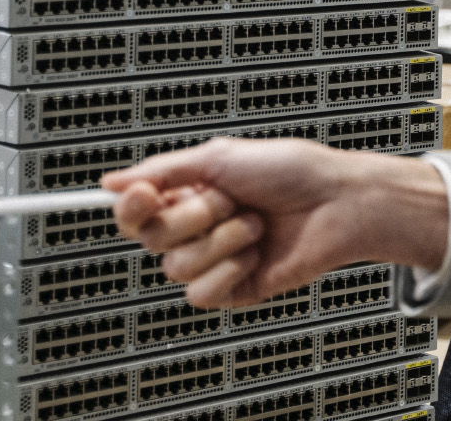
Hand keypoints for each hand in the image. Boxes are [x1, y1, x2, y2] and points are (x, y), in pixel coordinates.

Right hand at [102, 137, 450, 308]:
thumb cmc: (294, 172)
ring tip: (255, 224)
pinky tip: (256, 253)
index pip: (136, 210)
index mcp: (191, 193)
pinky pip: (200, 293)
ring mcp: (215, 258)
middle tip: (230, 199)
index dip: (132, 206)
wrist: (339, 204)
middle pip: (152, 238)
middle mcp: (199, 227)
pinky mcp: (232, 287)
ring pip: (176, 266)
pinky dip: (228, 269)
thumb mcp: (223, 156)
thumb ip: (164, 169)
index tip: (144, 193)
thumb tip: (111, 180)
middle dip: (193, 216)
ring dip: (220, 240)